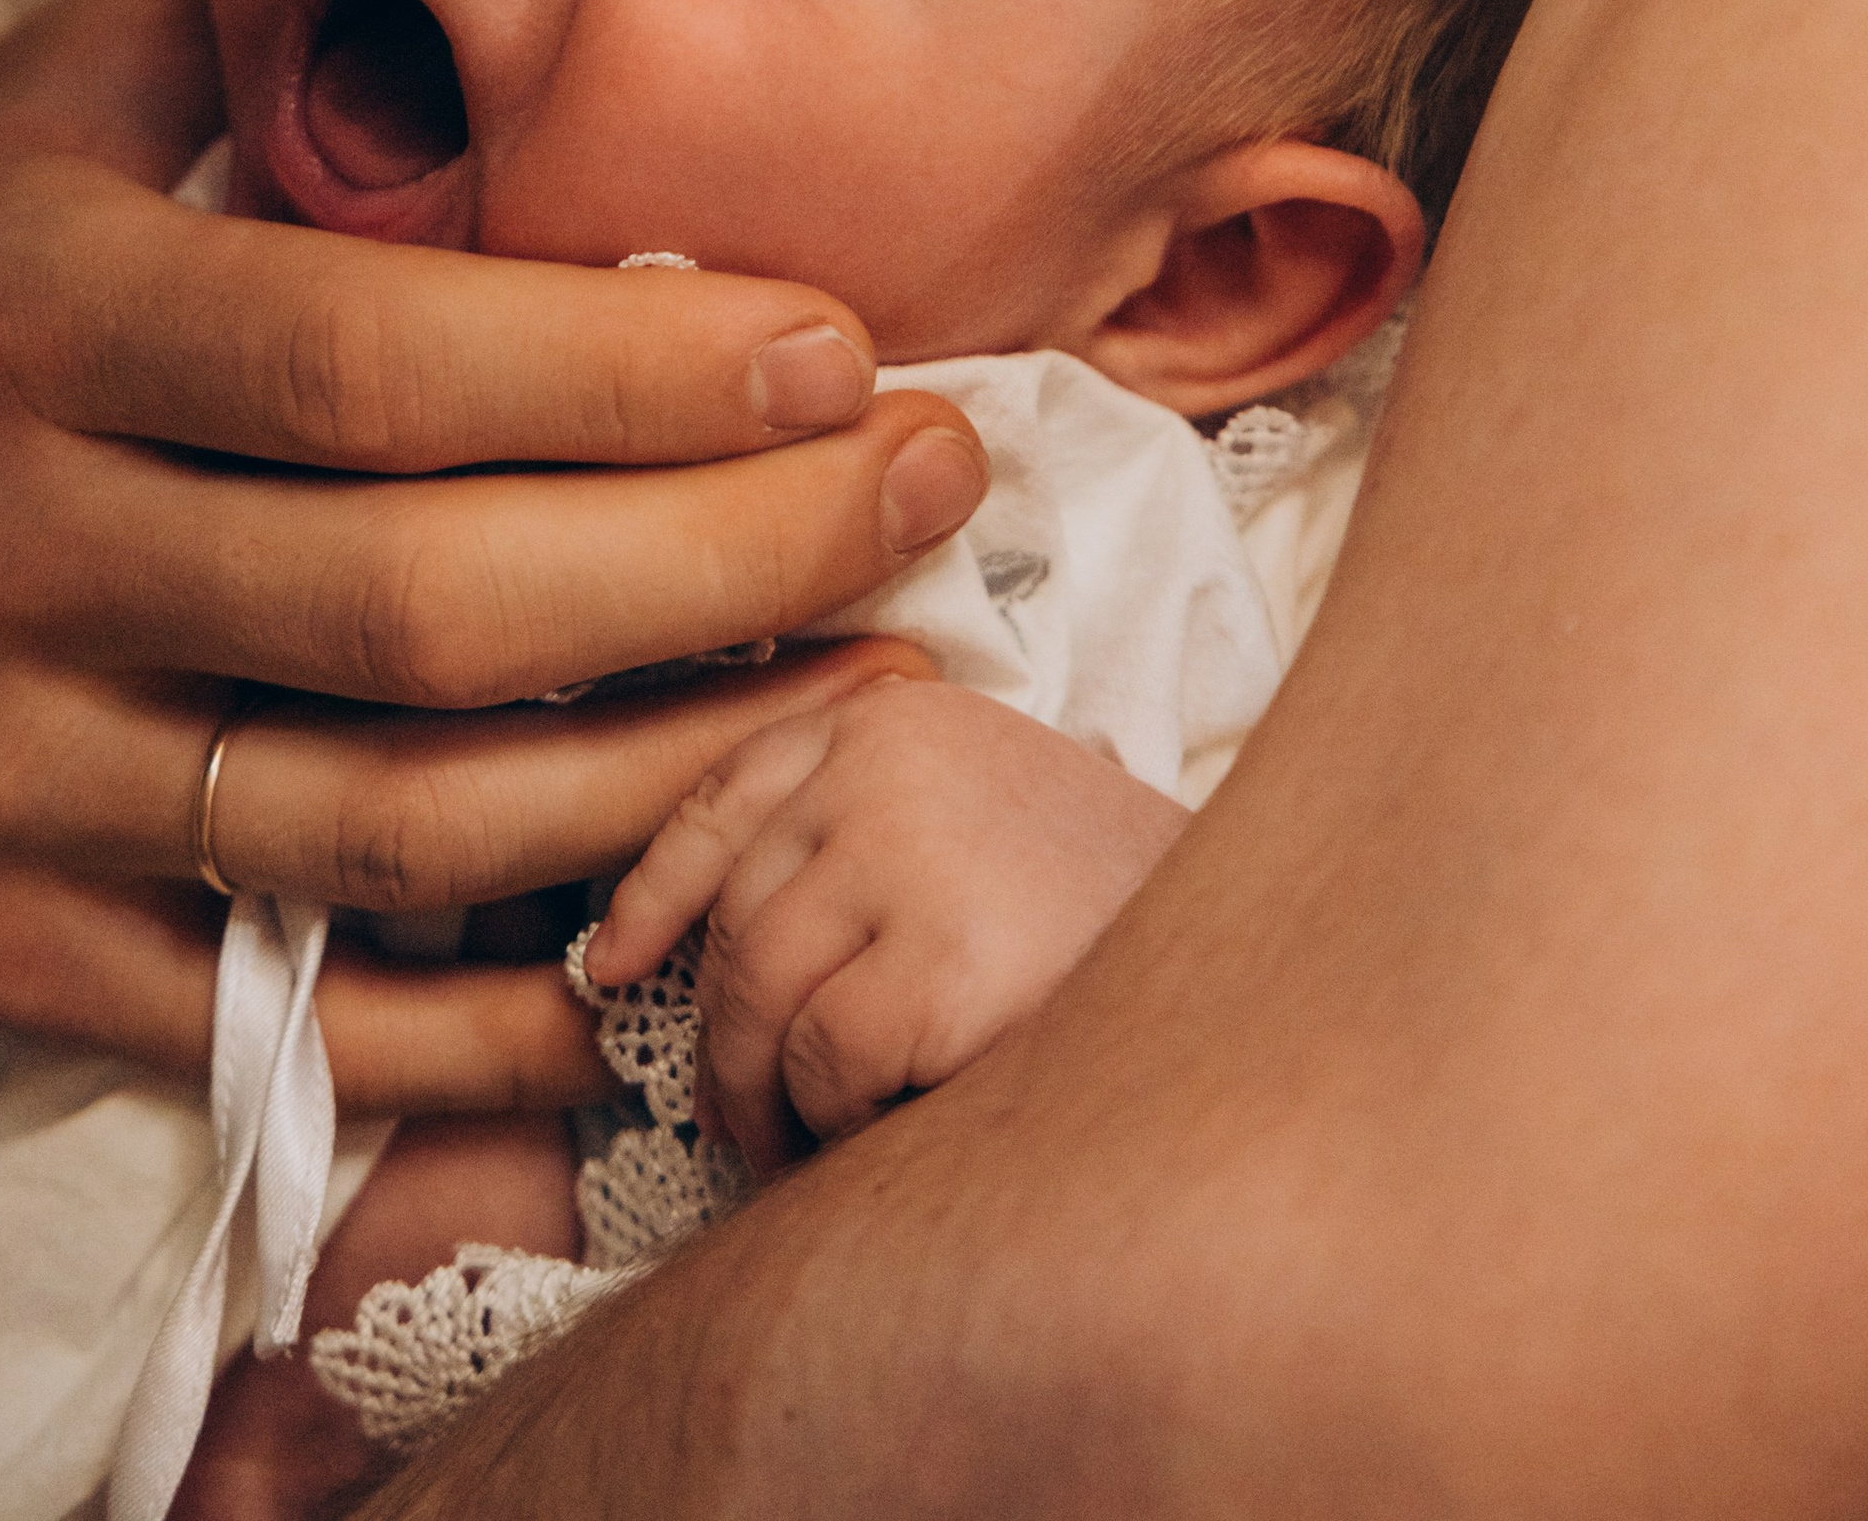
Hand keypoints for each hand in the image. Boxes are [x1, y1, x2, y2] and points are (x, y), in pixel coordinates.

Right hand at [0, 0, 986, 1107]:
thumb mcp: (13, 102)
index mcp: (34, 308)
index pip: (386, 360)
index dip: (641, 373)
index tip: (856, 342)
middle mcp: (5, 545)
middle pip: (431, 600)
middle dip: (734, 558)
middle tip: (936, 491)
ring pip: (388, 818)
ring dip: (669, 770)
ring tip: (869, 674)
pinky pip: (278, 1005)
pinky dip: (487, 996)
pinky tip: (669, 913)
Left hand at [584, 678, 1184, 1177]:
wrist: (1256, 973)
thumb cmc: (1102, 922)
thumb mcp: (973, 829)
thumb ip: (855, 846)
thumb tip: (673, 955)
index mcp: (895, 717)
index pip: (726, 795)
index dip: (654, 891)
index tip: (611, 968)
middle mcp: (887, 759)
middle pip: (735, 917)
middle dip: (721, 1039)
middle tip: (738, 1126)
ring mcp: (909, 849)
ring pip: (759, 999)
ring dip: (770, 1098)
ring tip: (808, 1149)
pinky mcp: (940, 959)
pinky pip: (824, 1065)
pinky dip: (840, 1124)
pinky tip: (890, 1136)